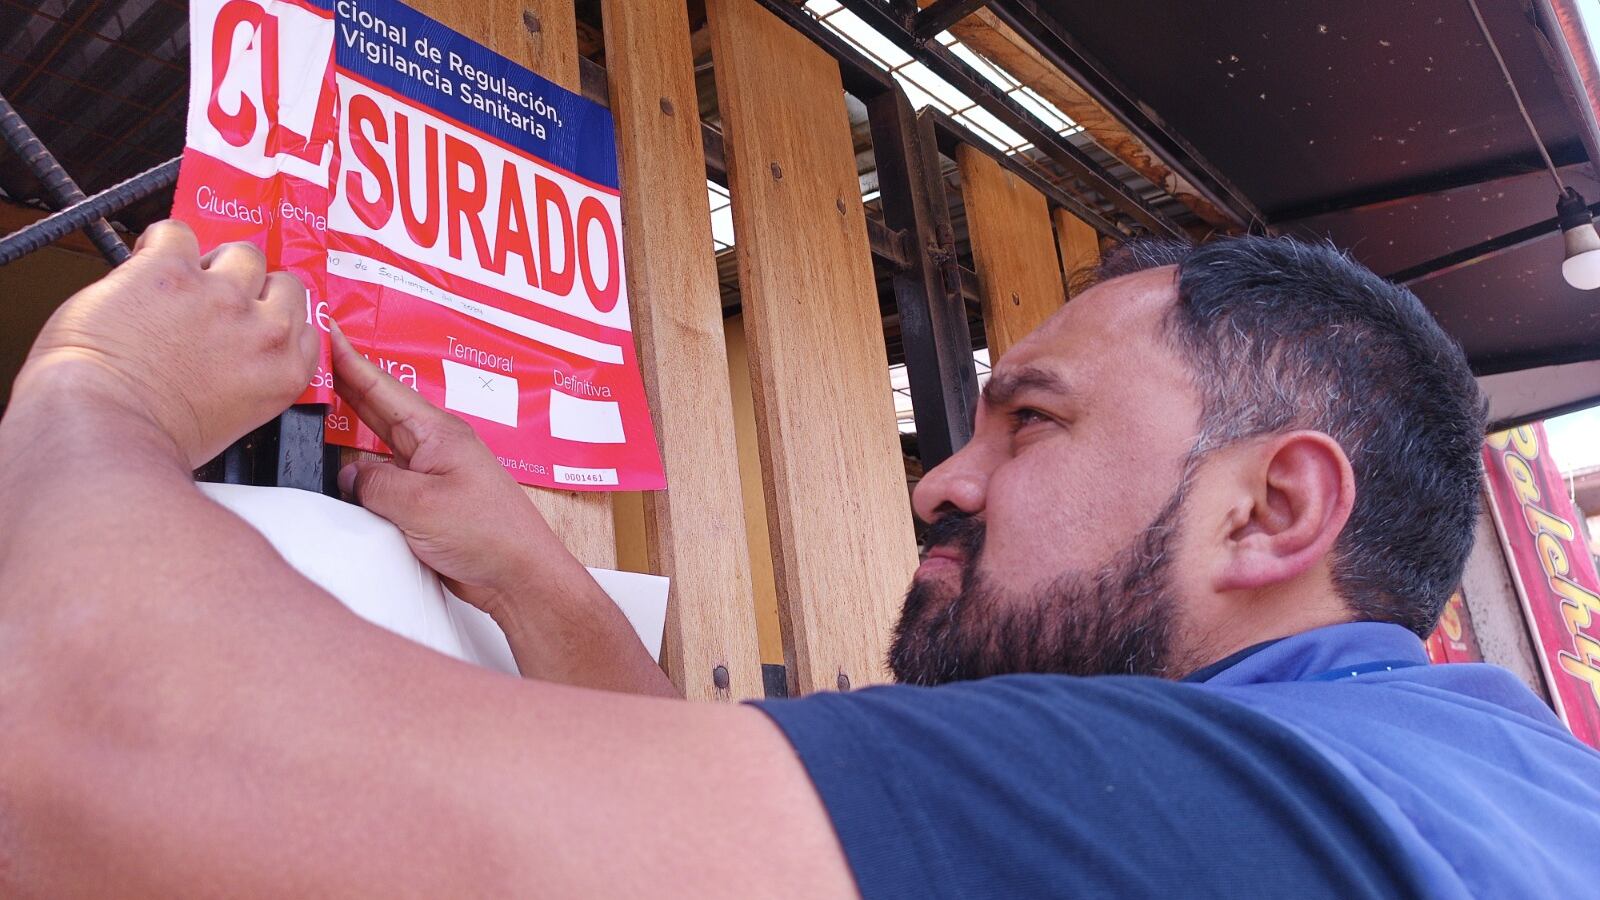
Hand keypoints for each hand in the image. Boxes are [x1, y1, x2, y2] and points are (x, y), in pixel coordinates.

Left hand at [17, 220, 317, 465]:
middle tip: (214, 300)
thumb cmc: (156, 439)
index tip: (256, 313)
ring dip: (213, 263)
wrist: (105, 428)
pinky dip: (159, 243)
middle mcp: (262, 330)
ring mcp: (220, 296)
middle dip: (251, 288)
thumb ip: (248, 378)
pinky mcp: (170, 271)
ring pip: (240, 253)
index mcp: (283, 371)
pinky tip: (145, 261)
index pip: (304, 322)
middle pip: (280, 282)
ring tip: (180, 280)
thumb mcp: (232, 423)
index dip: (275, 313)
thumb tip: (230, 354)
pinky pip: (177, 232)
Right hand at [329, 323, 583, 624]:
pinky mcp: (427, 502)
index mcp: (437, 432)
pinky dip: (360, 469)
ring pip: (378, 442)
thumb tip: (349, 475)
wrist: (518, 576)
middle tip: (308, 358)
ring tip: (315, 401)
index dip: (349, 359)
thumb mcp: (417, 505)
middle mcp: (433, 446)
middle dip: (343, 381)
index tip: (324, 329)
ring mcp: (430, 474)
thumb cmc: (486, 534)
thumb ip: (373, 484)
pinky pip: (385, 477)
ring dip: (349, 424)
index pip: (382, 387)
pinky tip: (340, 467)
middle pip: (377, 407)